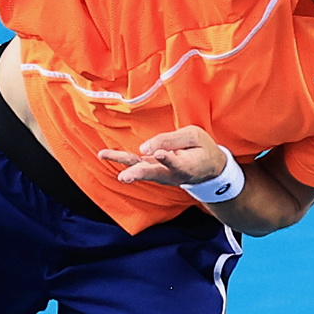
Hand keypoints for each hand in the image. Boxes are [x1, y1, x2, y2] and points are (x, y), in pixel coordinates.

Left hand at [100, 127, 226, 186]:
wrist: (208, 168)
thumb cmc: (202, 148)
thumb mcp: (194, 136)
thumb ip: (171, 139)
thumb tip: (144, 147)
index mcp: (187, 165)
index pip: (176, 163)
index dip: (168, 159)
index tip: (160, 154)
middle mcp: (171, 174)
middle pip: (153, 173)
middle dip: (138, 173)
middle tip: (124, 177)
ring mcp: (160, 173)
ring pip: (141, 169)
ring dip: (122, 165)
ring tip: (104, 156)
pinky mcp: (152, 169)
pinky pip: (136, 164)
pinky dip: (121, 159)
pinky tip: (104, 154)